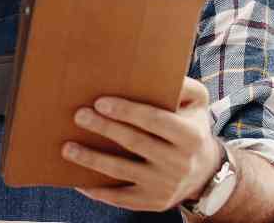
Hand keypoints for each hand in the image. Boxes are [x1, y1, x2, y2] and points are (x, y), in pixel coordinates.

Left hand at [63, 76, 222, 211]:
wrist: (205, 172)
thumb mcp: (197, 103)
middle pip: (134, 143)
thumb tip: (157, 71)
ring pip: (121, 171)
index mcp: (190, 136)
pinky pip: (120, 198)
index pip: (155, 121)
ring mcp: (165, 186)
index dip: (127, 111)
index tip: (100, 102)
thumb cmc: (191, 126)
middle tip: (79, 116)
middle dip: (104, 128)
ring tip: (68, 147)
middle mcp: (179, 163)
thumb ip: (184, 85)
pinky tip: (78, 180)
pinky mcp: (153, 203)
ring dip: (92, 160)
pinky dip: (97, 190)